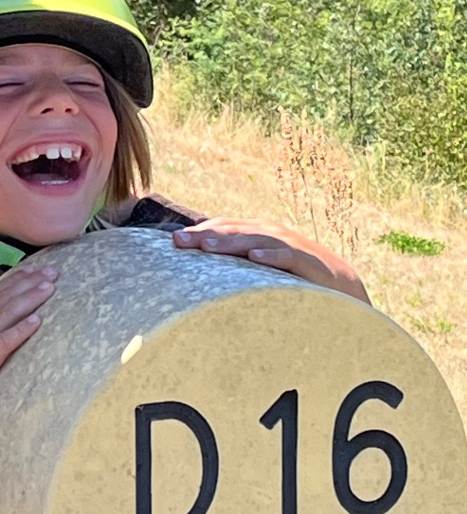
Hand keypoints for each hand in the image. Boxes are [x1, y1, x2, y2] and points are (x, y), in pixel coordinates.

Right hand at [0, 265, 57, 480]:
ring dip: (29, 300)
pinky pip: (2, 344)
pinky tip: (37, 322)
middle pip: (1, 300)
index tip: (34, 269)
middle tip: (53, 271)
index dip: (13, 280)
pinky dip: (19, 331)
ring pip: (4, 316)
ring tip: (50, 288)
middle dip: (28, 283)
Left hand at [172, 219, 368, 302]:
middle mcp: (271, 235)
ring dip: (230, 242)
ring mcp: (289, 247)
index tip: (170, 241)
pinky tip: (254, 258)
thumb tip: (200, 276)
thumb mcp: (260, 271)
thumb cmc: (293, 278)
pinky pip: (287, 258)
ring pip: (255, 240)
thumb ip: (235, 269)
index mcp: (257, 235)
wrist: (342, 284)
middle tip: (177, 241)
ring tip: (205, 246)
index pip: (223, 228)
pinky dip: (271, 256)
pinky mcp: (307, 262)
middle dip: (204, 235)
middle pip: (233, 231)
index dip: (198, 232)